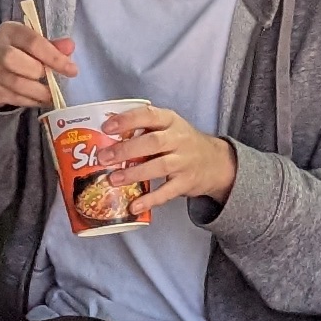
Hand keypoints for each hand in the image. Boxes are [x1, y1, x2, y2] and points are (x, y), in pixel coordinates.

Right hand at [0, 18, 76, 111]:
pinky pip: (12, 97)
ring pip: (14, 83)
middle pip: (13, 59)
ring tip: (50, 95)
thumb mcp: (32, 44)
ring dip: (38, 92)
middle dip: (38, 72)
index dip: (53, 56)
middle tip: (54, 82)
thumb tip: (69, 47)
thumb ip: (51, 46)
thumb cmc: (17, 52)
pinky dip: (30, 101)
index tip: (71, 70)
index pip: (32, 41)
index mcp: (9, 31)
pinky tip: (39, 100)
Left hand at [99, 105, 237, 209]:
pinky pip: (167, 192)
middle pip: (153, 142)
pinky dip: (150, 199)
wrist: (216, 162)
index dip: (127, 120)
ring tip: (113, 179)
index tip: (107, 127)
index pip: (148, 115)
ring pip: (159, 166)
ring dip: (134, 173)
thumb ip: (143, 129)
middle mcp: (179, 139)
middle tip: (104, 157)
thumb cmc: (182, 143)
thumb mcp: (168, 127)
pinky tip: (134, 205)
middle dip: (126, 150)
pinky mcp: (187, 182)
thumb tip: (105, 135)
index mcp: (170, 120)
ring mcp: (184, 161)